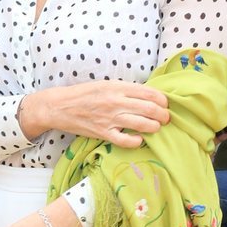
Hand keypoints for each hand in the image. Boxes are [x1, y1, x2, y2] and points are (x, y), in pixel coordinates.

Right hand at [18, 80, 168, 147]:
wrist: (60, 107)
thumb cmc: (84, 94)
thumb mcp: (106, 84)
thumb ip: (126, 89)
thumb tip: (147, 96)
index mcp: (118, 87)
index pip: (150, 93)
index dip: (163, 100)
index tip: (165, 104)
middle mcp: (116, 102)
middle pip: (151, 109)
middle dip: (163, 115)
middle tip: (165, 118)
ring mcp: (110, 119)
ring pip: (143, 125)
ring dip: (155, 127)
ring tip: (156, 127)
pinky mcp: (103, 133)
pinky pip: (126, 141)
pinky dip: (137, 141)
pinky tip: (139, 139)